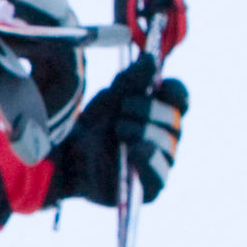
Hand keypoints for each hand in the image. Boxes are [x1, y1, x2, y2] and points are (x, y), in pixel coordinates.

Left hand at [48, 59, 188, 207]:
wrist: (65, 157)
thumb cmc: (91, 126)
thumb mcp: (110, 98)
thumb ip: (131, 81)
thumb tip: (150, 59)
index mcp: (159, 113)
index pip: (181, 98)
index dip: (173, 89)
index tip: (157, 84)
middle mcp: (166, 138)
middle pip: (175, 118)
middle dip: (149, 109)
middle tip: (124, 108)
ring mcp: (160, 163)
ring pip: (167, 143)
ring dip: (142, 131)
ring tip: (118, 129)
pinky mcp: (149, 188)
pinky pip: (160, 175)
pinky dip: (148, 159)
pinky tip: (133, 150)